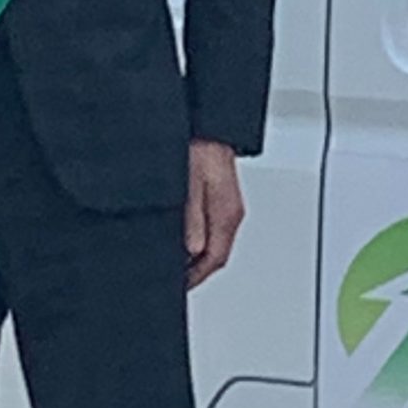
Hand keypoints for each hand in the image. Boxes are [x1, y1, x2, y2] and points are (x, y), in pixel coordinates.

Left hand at [184, 140, 243, 288]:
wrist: (209, 122)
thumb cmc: (198, 146)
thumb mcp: (189, 184)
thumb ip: (192, 219)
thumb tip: (192, 250)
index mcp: (227, 214)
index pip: (215, 259)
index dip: (195, 277)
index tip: (179, 286)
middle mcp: (231, 211)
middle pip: (217, 253)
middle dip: (197, 270)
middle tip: (176, 279)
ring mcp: (228, 203)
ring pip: (215, 240)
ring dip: (198, 254)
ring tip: (177, 262)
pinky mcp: (221, 193)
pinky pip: (213, 224)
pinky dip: (199, 236)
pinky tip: (184, 235)